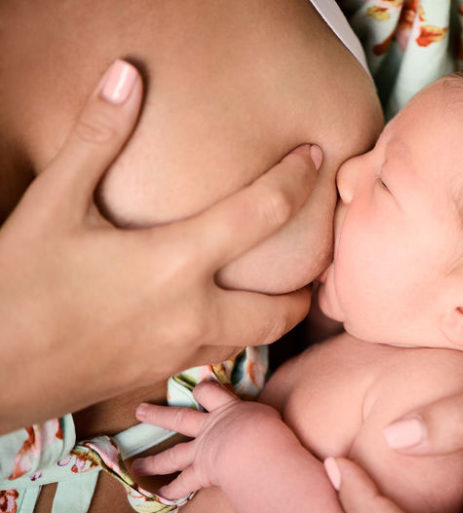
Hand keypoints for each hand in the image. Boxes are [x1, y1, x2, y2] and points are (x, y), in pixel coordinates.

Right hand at [0, 60, 321, 432]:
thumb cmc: (16, 285)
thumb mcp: (52, 204)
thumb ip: (96, 137)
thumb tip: (126, 75)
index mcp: (175, 263)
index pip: (261, 214)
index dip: (296, 181)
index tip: (317, 159)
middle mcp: (193, 313)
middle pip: (283, 305)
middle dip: (308, 283)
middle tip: (319, 257)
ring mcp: (179, 351)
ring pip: (256, 338)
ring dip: (277, 314)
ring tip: (281, 289)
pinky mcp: (159, 373)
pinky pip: (218, 354)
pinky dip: (237, 333)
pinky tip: (220, 314)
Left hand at [132, 382, 282, 499]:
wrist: (254, 448)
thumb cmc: (268, 428)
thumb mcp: (267, 414)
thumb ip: (261, 417)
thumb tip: (269, 421)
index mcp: (227, 409)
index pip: (210, 394)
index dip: (203, 390)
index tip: (198, 387)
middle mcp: (209, 428)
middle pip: (179, 419)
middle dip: (158, 415)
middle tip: (139, 411)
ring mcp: (201, 451)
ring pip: (172, 456)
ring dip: (152, 461)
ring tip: (136, 464)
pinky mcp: (201, 472)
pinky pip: (183, 484)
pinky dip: (171, 490)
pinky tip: (160, 495)